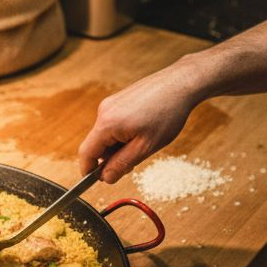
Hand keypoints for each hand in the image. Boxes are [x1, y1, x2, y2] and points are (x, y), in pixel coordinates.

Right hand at [77, 57, 203, 183]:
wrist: (180, 84)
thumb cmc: (167, 114)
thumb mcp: (145, 147)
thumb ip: (122, 164)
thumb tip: (106, 178)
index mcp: (107, 123)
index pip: (86, 153)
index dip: (88, 171)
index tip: (96, 182)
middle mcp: (104, 111)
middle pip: (96, 144)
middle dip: (110, 158)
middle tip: (133, 163)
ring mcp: (110, 103)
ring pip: (106, 134)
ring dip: (118, 146)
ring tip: (143, 143)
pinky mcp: (118, 100)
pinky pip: (113, 123)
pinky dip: (122, 134)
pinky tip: (142, 131)